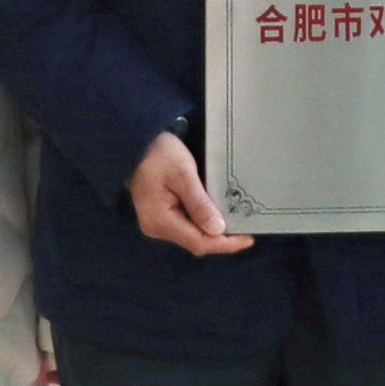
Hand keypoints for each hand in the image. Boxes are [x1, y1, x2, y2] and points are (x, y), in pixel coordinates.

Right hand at [130, 131, 255, 257]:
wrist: (136, 142)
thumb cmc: (159, 154)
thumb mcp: (183, 174)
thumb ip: (199, 203)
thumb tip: (218, 229)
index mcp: (160, 221)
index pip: (198, 242)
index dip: (224, 244)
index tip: (248, 239)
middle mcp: (157, 228)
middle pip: (195, 242)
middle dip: (221, 240)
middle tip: (247, 231)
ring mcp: (157, 223)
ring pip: (191, 236)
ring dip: (214, 232)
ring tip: (238, 225)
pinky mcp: (161, 216)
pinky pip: (186, 226)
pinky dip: (204, 224)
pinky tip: (218, 217)